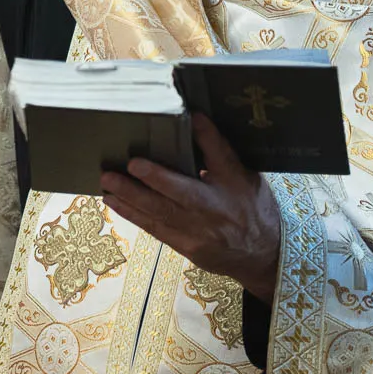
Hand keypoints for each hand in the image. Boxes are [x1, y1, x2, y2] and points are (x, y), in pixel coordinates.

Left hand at [100, 114, 281, 302]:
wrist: (265, 255)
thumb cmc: (253, 207)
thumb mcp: (245, 176)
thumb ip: (219, 151)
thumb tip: (195, 118)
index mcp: (233, 186)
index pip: (220, 158)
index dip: (205, 139)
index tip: (184, 125)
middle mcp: (216, 210)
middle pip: (179, 194)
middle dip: (147, 181)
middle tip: (119, 168)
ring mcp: (200, 233)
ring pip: (160, 214)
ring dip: (129, 198)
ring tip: (106, 183)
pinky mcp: (187, 247)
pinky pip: (156, 230)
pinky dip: (134, 215)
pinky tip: (115, 202)